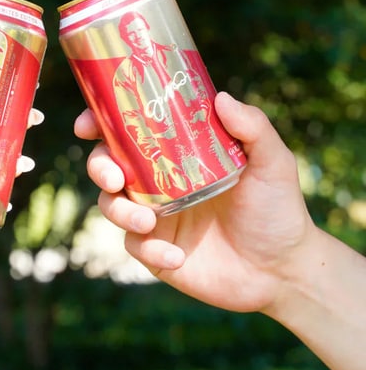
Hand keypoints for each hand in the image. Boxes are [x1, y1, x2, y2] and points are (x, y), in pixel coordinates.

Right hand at [75, 92, 314, 315]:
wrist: (283, 270)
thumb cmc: (278, 209)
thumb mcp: (272, 162)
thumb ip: (253, 128)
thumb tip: (220, 98)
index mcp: (177, 153)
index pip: (130, 130)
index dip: (100, 123)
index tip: (87, 124)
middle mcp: (158, 181)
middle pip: (107, 165)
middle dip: (98, 167)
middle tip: (113, 177)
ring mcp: (155, 216)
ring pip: (110, 205)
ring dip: (119, 210)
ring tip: (147, 221)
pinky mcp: (156, 252)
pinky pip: (135, 246)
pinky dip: (150, 251)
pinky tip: (177, 257)